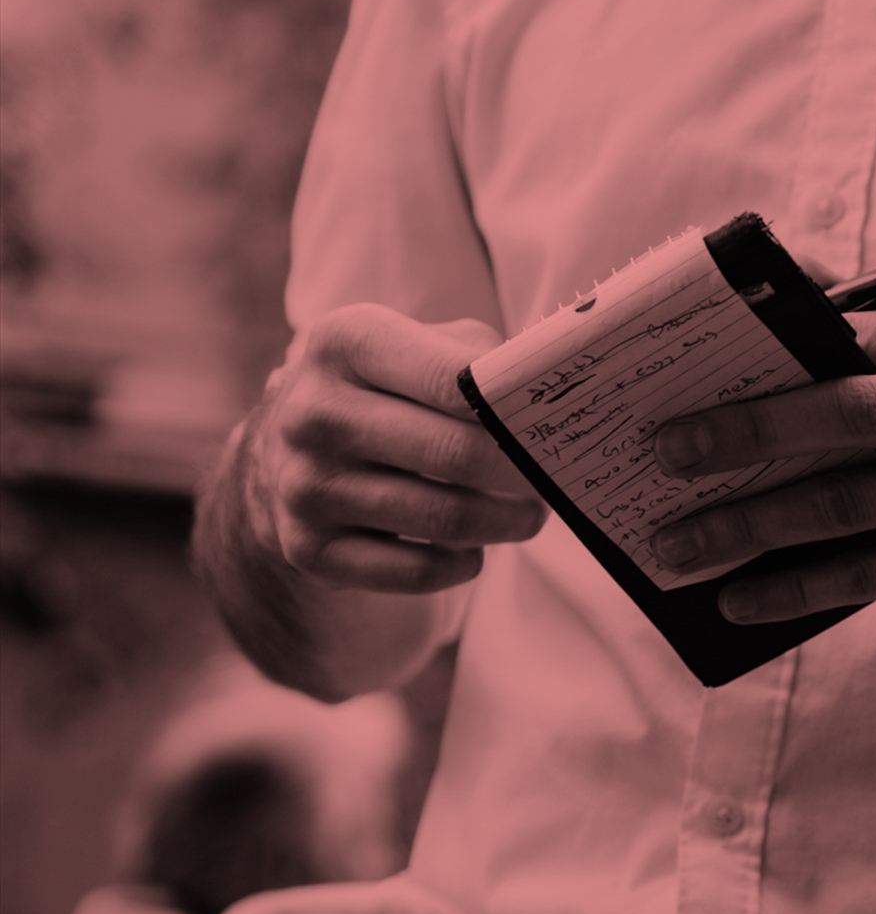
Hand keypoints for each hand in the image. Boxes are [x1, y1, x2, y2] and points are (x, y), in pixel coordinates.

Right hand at [250, 304, 543, 592]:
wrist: (283, 449)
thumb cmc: (382, 389)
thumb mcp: (416, 344)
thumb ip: (480, 358)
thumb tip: (546, 393)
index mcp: (344, 342)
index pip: (452, 379)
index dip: (512, 407)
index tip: (551, 425)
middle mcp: (315, 412)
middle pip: (455, 454)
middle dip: (521, 473)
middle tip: (554, 479)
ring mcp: (305, 484)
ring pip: (444, 518)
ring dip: (504, 523)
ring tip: (529, 515)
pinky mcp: (307, 547)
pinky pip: (415, 571)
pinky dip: (461, 564)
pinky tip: (473, 549)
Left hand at [649, 302, 875, 643]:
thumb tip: (774, 333)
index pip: (847, 326)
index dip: (758, 341)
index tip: (682, 359)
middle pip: (834, 407)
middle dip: (735, 430)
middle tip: (658, 450)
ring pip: (836, 500)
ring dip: (743, 526)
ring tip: (677, 545)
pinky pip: (862, 571)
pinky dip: (792, 587)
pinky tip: (739, 599)